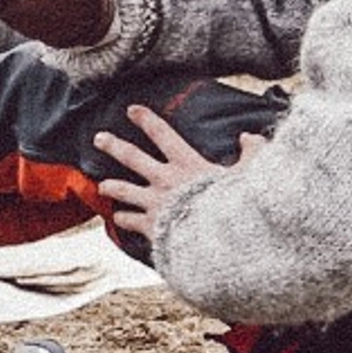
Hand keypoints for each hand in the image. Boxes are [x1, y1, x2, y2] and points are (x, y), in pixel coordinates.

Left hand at [91, 104, 260, 246]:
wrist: (215, 242)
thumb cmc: (233, 207)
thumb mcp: (250, 175)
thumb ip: (253, 152)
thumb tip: (249, 137)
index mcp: (186, 164)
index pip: (162, 134)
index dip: (146, 120)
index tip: (131, 110)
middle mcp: (164, 180)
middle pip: (132, 157)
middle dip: (113, 145)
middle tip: (98, 138)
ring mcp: (154, 204)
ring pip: (124, 191)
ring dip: (111, 186)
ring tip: (102, 186)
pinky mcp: (151, 226)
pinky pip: (131, 221)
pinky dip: (123, 219)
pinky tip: (118, 218)